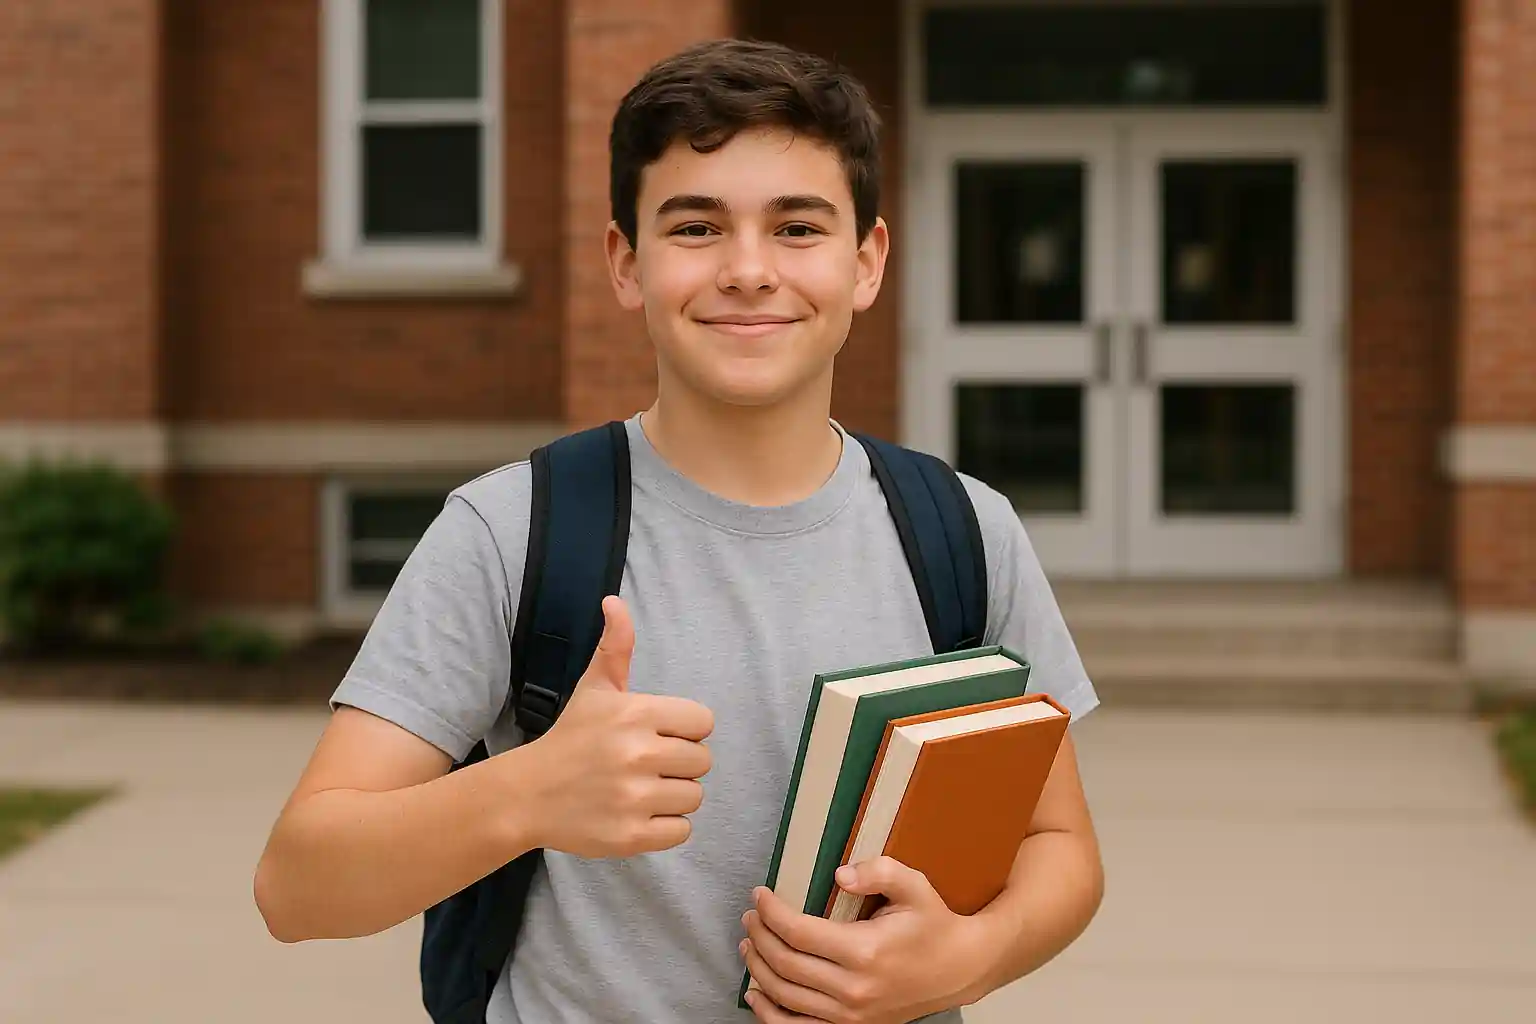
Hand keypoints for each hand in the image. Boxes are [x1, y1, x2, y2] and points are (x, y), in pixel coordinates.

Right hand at [524, 595, 713, 858]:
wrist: (527, 795)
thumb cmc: (570, 738)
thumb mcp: (594, 688)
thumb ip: (616, 646)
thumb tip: (614, 601)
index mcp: (636, 713)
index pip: (703, 722)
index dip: (684, 729)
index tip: (658, 734)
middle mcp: (638, 754)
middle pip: (703, 761)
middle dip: (679, 763)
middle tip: (647, 765)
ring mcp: (634, 798)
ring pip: (694, 798)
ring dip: (673, 796)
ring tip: (641, 789)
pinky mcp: (630, 836)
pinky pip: (682, 832)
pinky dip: (665, 827)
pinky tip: (639, 813)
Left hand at [739, 857, 987, 1022]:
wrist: (959, 969)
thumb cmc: (934, 925)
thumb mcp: (914, 886)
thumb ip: (878, 871)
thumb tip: (838, 874)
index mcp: (865, 951)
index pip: (798, 932)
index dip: (771, 912)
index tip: (759, 895)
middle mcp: (853, 989)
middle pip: (785, 963)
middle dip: (759, 936)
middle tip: (750, 916)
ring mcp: (850, 1016)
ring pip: (785, 995)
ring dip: (758, 968)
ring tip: (749, 943)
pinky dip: (769, 1014)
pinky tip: (755, 994)